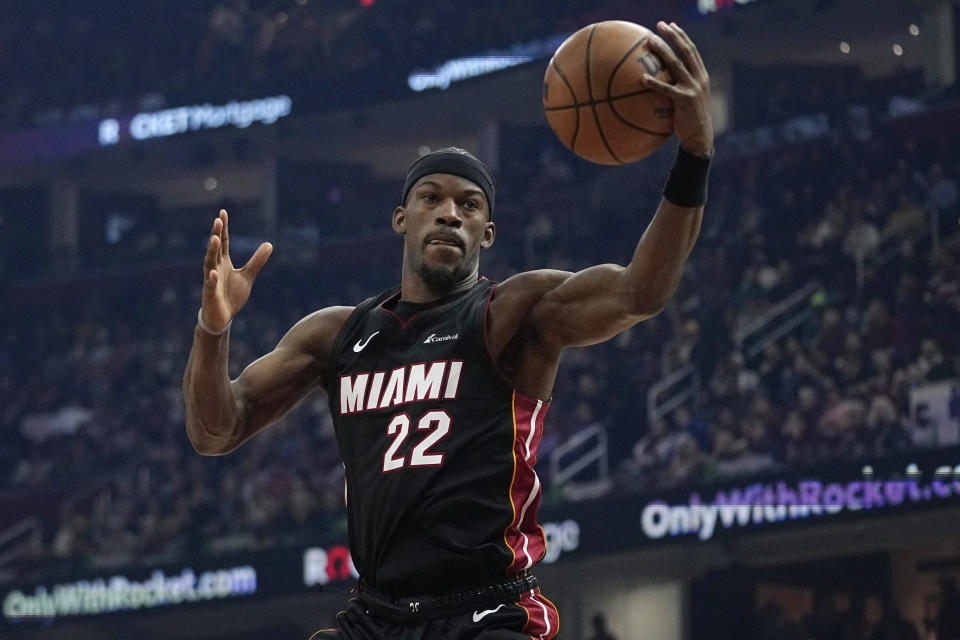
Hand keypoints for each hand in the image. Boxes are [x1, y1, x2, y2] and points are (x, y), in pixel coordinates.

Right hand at [200, 209, 272, 332]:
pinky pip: (210, 286)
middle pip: (215, 249)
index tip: (222, 213)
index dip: (223, 228)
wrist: (222, 317)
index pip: (223, 242)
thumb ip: (257, 261)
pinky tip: (214, 273)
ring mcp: (211, 281)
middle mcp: (215, 268)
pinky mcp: (210, 295)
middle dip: (216, 234)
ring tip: (214, 239)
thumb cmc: (231, 295)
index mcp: (223, 263)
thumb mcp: (247, 276)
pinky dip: (212, 280)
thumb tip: (269, 244)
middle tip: (217, 220)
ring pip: (209, 263)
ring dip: (211, 251)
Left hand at [642, 21, 713, 156]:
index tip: (671, 25)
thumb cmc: (689, 120)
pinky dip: (654, 83)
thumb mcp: (688, 100)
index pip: (692, 50)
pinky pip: (666, 89)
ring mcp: (693, 89)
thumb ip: (679, 87)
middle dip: (673, 36)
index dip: (682, 36)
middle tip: (660, 25)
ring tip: (649, 42)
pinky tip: (642, 78)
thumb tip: (658, 80)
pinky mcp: (685, 101)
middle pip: (686, 51)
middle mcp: (700, 79)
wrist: (700, 138)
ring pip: (677, 65)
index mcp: (701, 76)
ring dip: (662, 51)